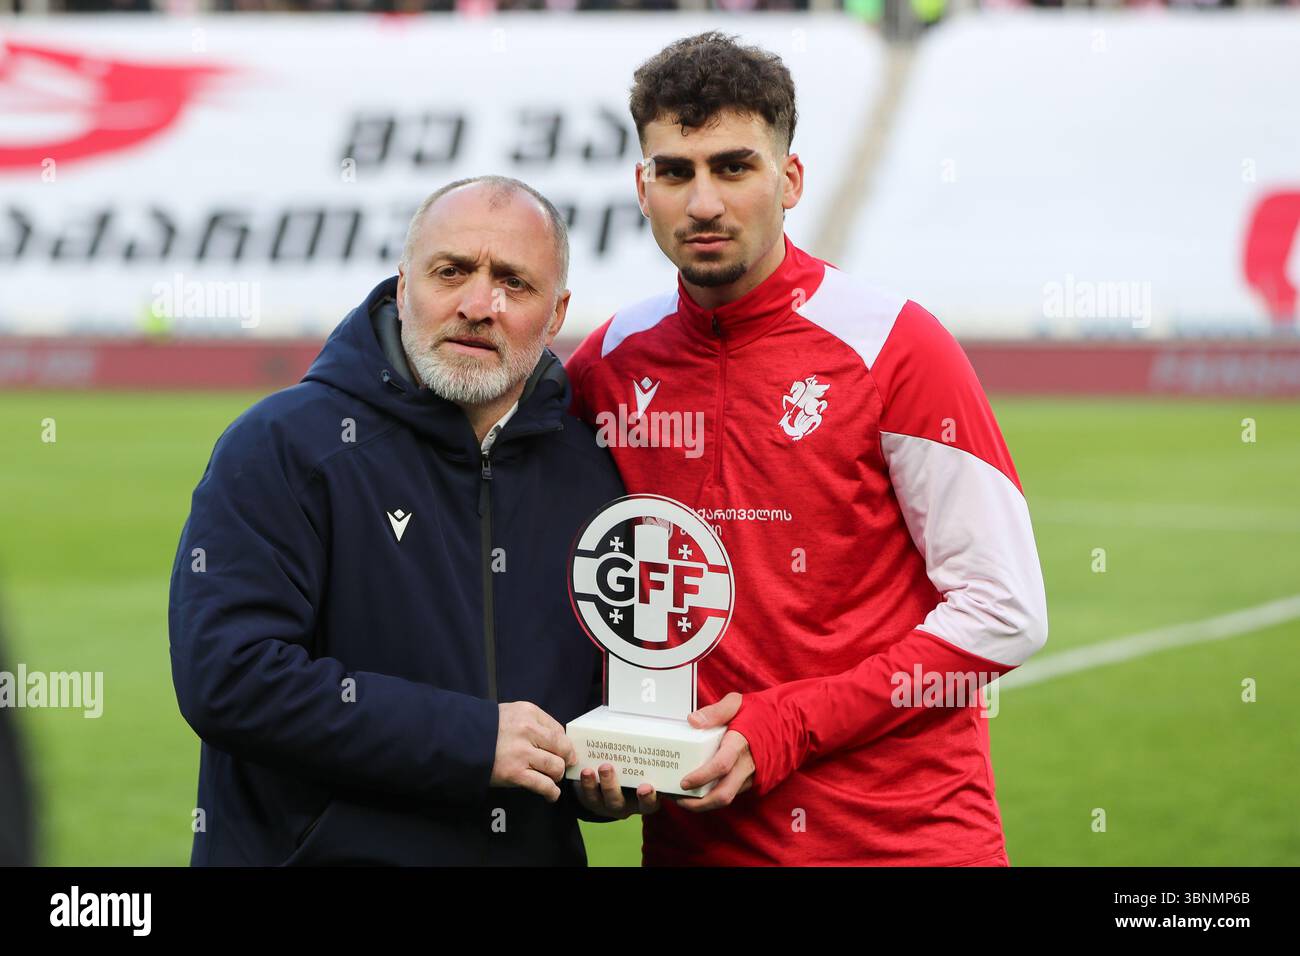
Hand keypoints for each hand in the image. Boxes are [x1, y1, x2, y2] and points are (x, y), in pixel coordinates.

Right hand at [490, 701, 576, 802]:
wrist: (459, 741)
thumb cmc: (487, 728)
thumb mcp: (512, 714)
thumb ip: (534, 723)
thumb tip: (559, 741)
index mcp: (528, 712)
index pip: (558, 730)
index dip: (564, 744)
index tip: (564, 752)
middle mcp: (527, 730)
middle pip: (562, 748)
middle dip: (566, 759)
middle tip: (562, 766)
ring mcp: (521, 752)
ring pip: (556, 767)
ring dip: (557, 775)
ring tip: (552, 778)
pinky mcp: (514, 773)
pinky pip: (543, 784)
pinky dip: (551, 792)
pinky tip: (551, 794)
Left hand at [573, 763, 660, 818]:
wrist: (615, 780)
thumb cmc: (637, 768)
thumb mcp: (647, 767)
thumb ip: (652, 755)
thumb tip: (661, 727)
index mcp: (644, 799)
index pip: (650, 803)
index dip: (649, 797)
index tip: (646, 786)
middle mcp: (626, 805)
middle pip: (620, 803)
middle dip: (612, 786)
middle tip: (606, 767)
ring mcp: (607, 805)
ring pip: (599, 800)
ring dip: (594, 784)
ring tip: (591, 769)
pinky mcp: (591, 801)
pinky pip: (586, 796)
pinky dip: (584, 783)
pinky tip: (584, 770)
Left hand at [676, 692, 754, 812]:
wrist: (794, 723)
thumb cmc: (764, 712)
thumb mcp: (739, 703)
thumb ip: (716, 711)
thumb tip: (692, 720)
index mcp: (742, 743)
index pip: (721, 766)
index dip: (701, 777)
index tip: (683, 782)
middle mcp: (748, 765)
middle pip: (723, 794)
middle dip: (698, 804)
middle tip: (678, 799)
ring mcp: (753, 776)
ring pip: (728, 797)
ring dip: (705, 802)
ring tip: (683, 798)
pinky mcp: (755, 781)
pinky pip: (733, 792)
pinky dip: (716, 794)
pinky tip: (701, 790)